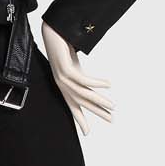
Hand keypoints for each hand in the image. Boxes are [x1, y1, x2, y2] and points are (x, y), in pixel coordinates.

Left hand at [41, 21, 112, 135]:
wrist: (52, 31)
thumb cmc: (63, 47)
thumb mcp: (73, 65)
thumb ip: (80, 75)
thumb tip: (88, 85)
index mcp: (64, 85)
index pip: (73, 106)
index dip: (80, 120)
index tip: (87, 133)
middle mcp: (62, 84)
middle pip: (81, 103)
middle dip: (96, 112)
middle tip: (111, 120)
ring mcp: (62, 77)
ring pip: (83, 94)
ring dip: (99, 100)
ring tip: (112, 106)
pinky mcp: (65, 68)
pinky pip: (83, 79)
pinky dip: (96, 83)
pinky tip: (108, 84)